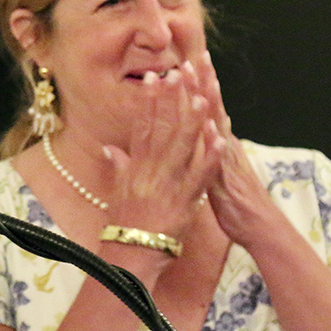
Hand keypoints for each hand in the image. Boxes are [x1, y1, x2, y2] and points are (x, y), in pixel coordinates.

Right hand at [103, 62, 224, 241]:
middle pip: (161, 130)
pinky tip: (220, 138)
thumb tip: (109, 147)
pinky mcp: (183, 202)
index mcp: (135, 169)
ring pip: (181, 148)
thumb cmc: (123, 227)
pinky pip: (200, 175)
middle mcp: (149, 173)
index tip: (154, 78)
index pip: (141, 127)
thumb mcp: (117, 194)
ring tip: (202, 97)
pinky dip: (209, 156)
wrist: (129, 257)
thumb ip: (118, 167)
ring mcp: (166, 186)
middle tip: (178, 72)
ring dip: (192, 122)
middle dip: (170, 100)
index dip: (148, 101)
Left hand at [194, 51, 291, 246]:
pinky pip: (221, 157)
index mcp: (220, 143)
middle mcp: (226, 146)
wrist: (259, 225)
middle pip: (213, 109)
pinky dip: (217, 141)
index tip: (187, 62)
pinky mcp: (228, 178)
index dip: (197, 86)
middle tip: (195, 57)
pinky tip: (212, 125)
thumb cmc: (237, 202)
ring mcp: (228, 160)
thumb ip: (212, 149)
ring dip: (213, 104)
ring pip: (219, 126)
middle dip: (204, 83)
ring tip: (206, 80)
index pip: (206, 108)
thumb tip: (209, 128)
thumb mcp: (217, 170)